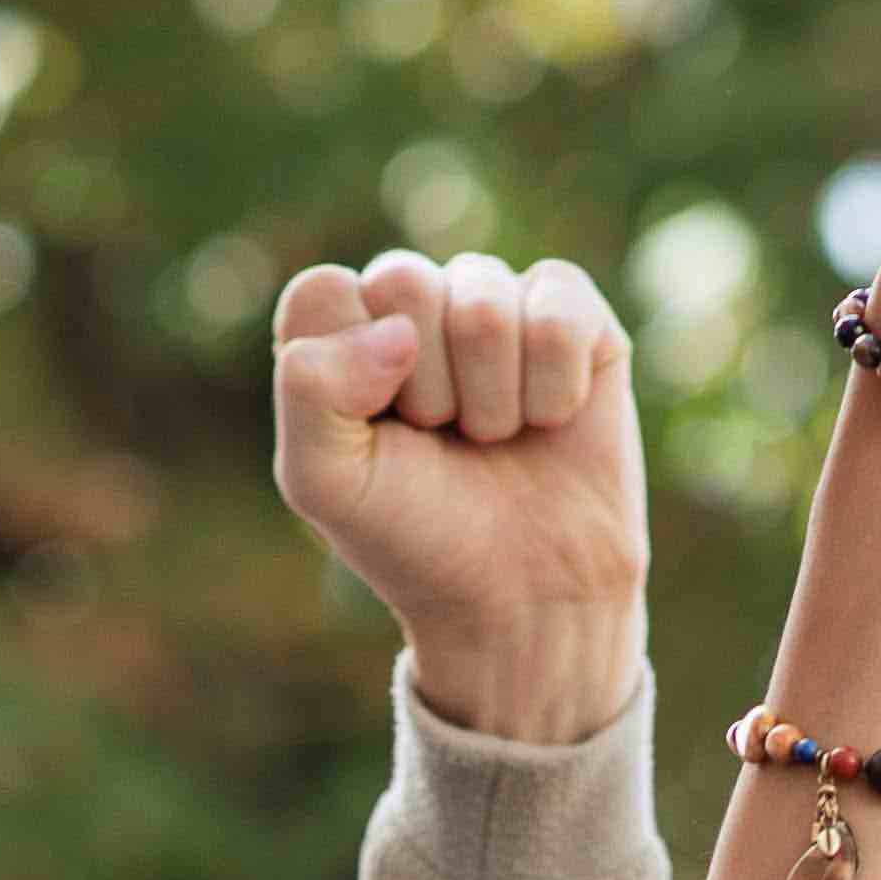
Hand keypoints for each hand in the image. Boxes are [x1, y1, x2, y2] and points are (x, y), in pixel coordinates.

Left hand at [272, 253, 651, 746]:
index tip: (377, 434)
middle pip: (404, 282)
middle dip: (426, 387)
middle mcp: (415, 306)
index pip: (323, 291)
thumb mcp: (325, 482)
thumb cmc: (415, 537)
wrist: (522, 598)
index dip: (349, 369)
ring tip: (496, 439)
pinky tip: (549, 420)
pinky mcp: (571, 313)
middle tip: (442, 440)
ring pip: (483, 302)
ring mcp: (494, 302)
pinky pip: (558, 309)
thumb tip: (398, 330)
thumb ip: (309, 390)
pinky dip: (554, 387)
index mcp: (341, 334)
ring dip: (491, 400)